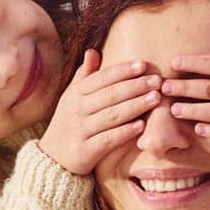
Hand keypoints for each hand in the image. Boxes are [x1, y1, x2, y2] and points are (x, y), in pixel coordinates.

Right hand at [37, 49, 163, 175]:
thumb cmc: (69, 122)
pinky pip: (108, 139)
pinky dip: (125, 132)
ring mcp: (79, 131)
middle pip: (109, 95)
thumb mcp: (71, 98)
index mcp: (75, 94)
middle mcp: (76, 110)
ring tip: (155, 98)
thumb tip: (92, 51)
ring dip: (135, 106)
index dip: (122, 70)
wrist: (53, 158)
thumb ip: (84, 76)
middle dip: (135, 86)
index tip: (142, 64)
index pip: (101, 78)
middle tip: (157, 80)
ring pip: (111, 115)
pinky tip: (141, 125)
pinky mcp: (84, 151)